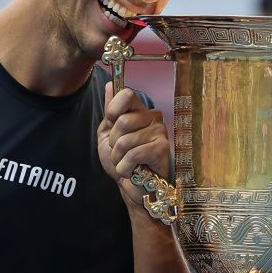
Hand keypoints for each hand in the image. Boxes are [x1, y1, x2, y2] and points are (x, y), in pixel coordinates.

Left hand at [97, 82, 170, 208]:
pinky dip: (125, 167)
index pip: (127, 94)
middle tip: (120, 152)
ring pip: (124, 141)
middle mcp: (154, 117)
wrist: (133, 188)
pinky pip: (132, 154)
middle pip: (122, 121)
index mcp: (141, 111)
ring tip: (128, 163)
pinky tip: (134, 170)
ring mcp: (160, 133)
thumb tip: (110, 84)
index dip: (113, 109)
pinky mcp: (161, 149)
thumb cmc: (124, 161)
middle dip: (113, 142)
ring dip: (118, 158)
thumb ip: (111, 110)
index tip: (111, 121)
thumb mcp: (109, 133)